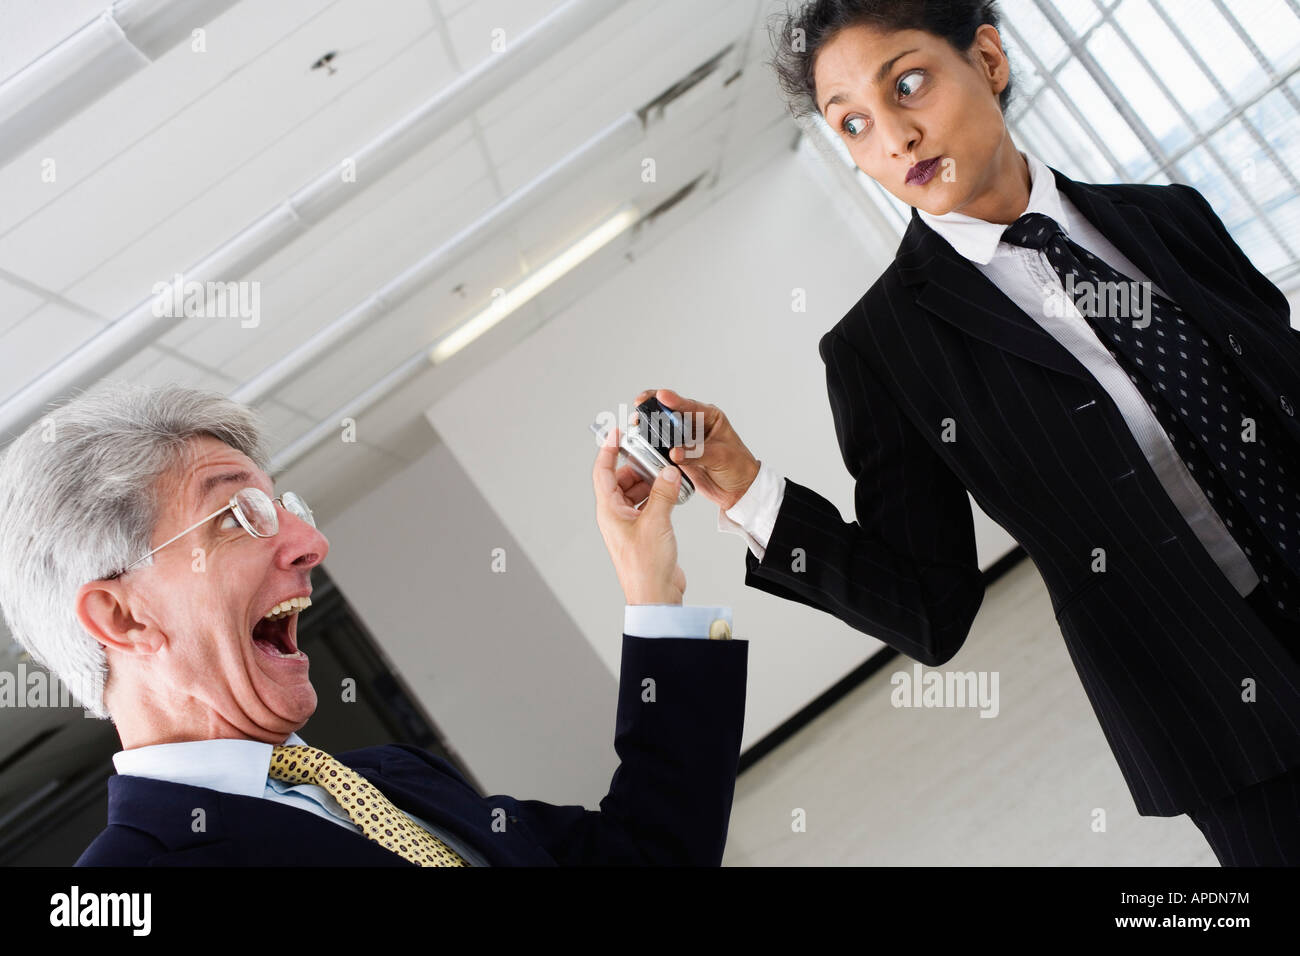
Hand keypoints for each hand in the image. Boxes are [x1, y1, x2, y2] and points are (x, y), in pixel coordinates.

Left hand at [592, 424, 685, 604]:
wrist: (656, 595)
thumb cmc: (646, 566)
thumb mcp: (656, 522)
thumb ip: (663, 493)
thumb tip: (668, 471)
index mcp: (609, 511)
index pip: (603, 472)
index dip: (608, 450)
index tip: (617, 433)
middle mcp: (616, 516)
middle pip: (622, 480)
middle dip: (639, 466)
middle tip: (655, 456)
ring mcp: (630, 525)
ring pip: (637, 493)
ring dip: (651, 482)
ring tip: (667, 474)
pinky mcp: (644, 532)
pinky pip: (648, 506)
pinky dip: (659, 496)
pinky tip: (673, 493)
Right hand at [632, 387, 759, 511]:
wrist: (738, 490)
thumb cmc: (738, 467)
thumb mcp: (720, 457)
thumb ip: (696, 453)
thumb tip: (674, 452)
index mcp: (709, 417)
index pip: (689, 406)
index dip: (674, 400)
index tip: (661, 395)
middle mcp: (695, 425)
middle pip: (671, 412)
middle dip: (653, 408)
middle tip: (640, 406)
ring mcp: (684, 440)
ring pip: (663, 429)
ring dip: (649, 426)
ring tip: (637, 424)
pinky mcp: (677, 455)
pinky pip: (661, 447)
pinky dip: (650, 445)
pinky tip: (641, 442)